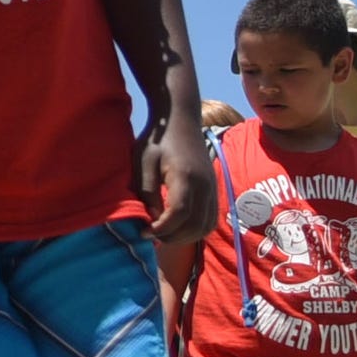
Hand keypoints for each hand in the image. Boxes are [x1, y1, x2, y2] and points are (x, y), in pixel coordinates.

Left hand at [138, 121, 214, 242]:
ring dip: (184, 237)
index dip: (162, 229)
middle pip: (195, 225)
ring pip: (205, 226)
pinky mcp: (213, 190)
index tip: (144, 232)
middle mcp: (204, 184)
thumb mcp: (143, 163)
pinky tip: (177, 228)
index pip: (180, 213)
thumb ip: (147, 193)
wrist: (180, 119)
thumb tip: (152, 221)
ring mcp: (212, 188)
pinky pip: (210, 220)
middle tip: (150, 235)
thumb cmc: (157, 140)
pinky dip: (195, 230)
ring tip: (163, 234)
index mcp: (186, 176)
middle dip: (172, 237)